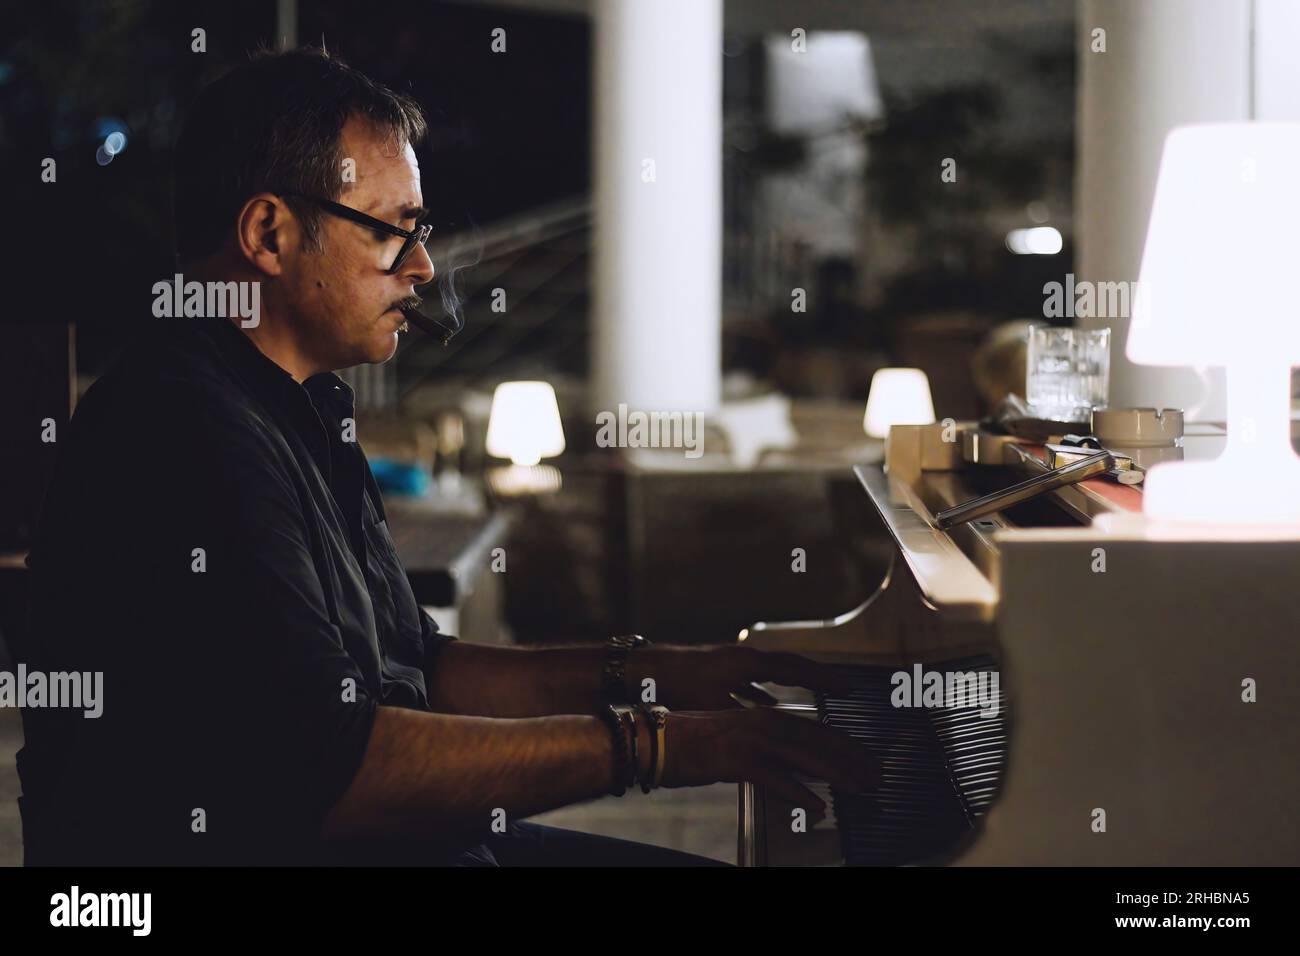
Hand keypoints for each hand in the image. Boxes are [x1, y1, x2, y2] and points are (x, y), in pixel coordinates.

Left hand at [628, 644, 856, 710]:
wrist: (648, 669)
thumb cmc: (678, 683)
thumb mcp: (715, 702)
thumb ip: (745, 714)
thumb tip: (769, 728)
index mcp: (748, 662)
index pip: (796, 668)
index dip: (823, 679)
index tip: (845, 686)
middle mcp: (745, 657)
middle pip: (792, 666)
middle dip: (818, 677)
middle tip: (843, 687)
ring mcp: (735, 662)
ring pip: (774, 671)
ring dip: (795, 681)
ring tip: (815, 694)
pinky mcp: (723, 670)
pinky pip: (755, 678)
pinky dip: (768, 690)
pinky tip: (770, 703)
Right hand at [659, 708, 879, 820]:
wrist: (654, 741)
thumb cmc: (690, 743)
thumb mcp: (735, 738)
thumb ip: (765, 749)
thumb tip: (793, 767)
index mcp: (762, 716)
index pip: (814, 727)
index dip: (844, 744)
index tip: (866, 758)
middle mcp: (761, 722)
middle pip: (817, 739)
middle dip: (851, 758)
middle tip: (876, 775)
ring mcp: (749, 740)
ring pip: (804, 755)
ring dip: (836, 773)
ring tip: (859, 788)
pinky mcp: (735, 760)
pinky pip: (775, 778)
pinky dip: (798, 792)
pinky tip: (816, 805)